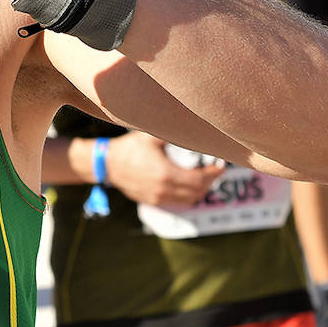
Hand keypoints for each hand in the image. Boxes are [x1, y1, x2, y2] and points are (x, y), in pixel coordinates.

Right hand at [106, 132, 225, 207]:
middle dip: (210, 181)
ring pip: (189, 200)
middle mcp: (163, 189)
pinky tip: (188, 184)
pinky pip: (178, 203)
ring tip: (204, 177)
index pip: (199, 179)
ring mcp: (158, 198)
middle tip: (214, 170)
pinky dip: (188, 195)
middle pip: (197, 191)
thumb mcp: (149, 136)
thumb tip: (190, 124)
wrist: (107, 164)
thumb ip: (171, 132)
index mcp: (166, 173)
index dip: (213, 173)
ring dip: (200, 190)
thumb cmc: (128, 148)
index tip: (219, 165)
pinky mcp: (153, 201)